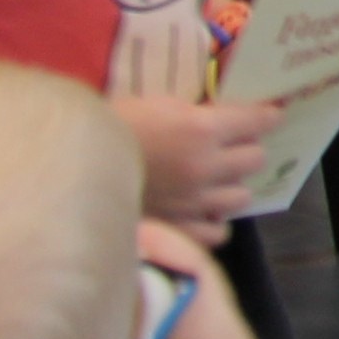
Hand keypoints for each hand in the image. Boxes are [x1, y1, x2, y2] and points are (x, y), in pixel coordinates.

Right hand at [115, 94, 280, 226]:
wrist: (70, 164)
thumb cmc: (111, 127)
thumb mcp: (158, 106)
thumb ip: (196, 115)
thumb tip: (225, 118)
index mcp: (202, 129)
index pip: (258, 121)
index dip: (265, 116)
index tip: (268, 115)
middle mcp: (206, 166)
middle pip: (255, 159)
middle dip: (245, 150)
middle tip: (229, 149)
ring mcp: (194, 201)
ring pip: (241, 196)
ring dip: (231, 187)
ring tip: (213, 183)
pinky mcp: (178, 227)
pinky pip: (217, 232)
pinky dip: (213, 222)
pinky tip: (201, 212)